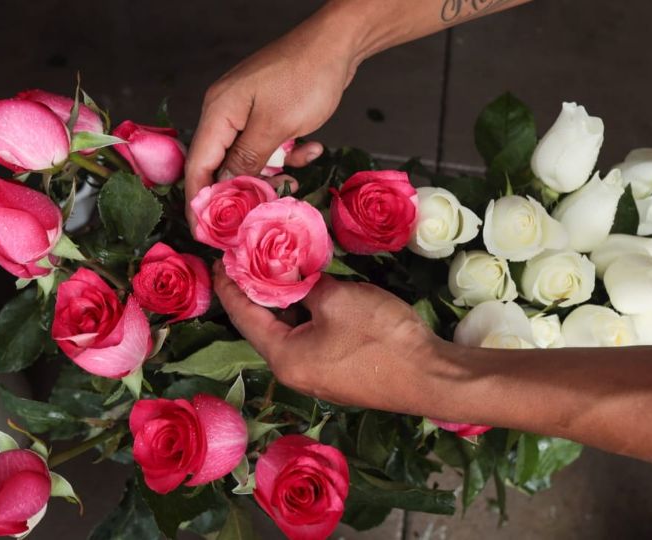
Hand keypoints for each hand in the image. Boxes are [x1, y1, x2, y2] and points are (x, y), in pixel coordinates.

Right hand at [185, 15, 359, 225]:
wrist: (338, 44)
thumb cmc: (306, 77)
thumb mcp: (276, 126)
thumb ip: (247, 160)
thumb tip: (224, 190)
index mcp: (219, 113)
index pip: (197, 166)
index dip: (200, 203)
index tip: (208, 234)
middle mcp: (227, 112)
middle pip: (222, 165)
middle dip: (244, 190)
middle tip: (264, 211)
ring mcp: (248, 112)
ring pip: (250, 158)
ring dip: (273, 172)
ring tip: (295, 179)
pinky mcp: (269, 112)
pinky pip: (271, 145)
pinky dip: (289, 153)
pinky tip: (311, 147)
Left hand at [213, 261, 448, 413]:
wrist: (430, 376)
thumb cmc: (378, 338)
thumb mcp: (336, 298)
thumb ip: (306, 283)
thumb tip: (295, 276)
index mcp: (283, 357)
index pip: (243, 316)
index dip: (230, 285)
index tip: (220, 260)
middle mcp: (294, 372)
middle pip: (264, 326)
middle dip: (256, 290)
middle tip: (249, 257)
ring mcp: (318, 377)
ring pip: (290, 332)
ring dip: (285, 301)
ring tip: (279, 268)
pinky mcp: (340, 374)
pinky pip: (311, 339)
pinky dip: (306, 314)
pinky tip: (312, 292)